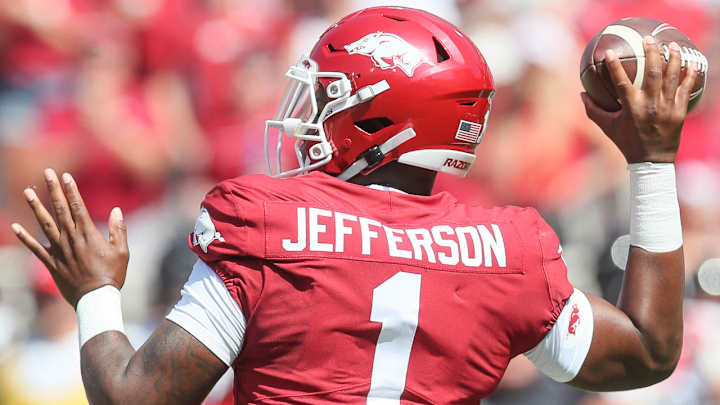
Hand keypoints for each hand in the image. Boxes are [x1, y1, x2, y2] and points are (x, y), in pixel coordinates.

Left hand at [11, 169, 128, 307]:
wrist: (95, 299)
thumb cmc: (112, 275)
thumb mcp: (122, 252)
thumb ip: (119, 230)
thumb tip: (117, 211)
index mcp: (88, 234)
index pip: (78, 206)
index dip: (71, 190)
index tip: (65, 176)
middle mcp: (71, 238)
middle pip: (60, 209)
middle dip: (53, 190)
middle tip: (46, 173)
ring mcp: (59, 250)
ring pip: (44, 224)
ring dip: (35, 207)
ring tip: (27, 192)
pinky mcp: (51, 263)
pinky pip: (35, 248)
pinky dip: (25, 237)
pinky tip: (15, 227)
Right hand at [581, 36, 697, 162]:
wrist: (652, 160)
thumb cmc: (627, 142)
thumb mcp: (607, 127)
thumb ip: (593, 110)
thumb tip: (581, 94)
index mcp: (631, 108)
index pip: (621, 82)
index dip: (614, 67)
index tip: (608, 53)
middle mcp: (650, 105)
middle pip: (653, 73)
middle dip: (651, 53)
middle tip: (648, 39)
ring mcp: (667, 107)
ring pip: (672, 77)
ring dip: (673, 58)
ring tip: (672, 45)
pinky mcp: (679, 111)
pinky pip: (686, 89)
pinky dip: (689, 74)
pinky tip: (691, 62)